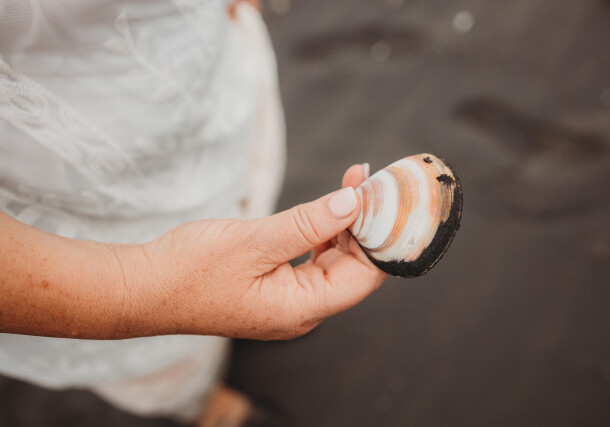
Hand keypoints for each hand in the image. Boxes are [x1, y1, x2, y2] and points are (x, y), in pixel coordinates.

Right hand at [131, 164, 386, 339]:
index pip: (365, 274)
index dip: (382, 235)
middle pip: (354, 265)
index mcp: (303, 307)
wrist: (143, 288)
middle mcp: (303, 308)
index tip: (386, 195)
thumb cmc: (190, 271)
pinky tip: (328, 205)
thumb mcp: (254, 241)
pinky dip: (322, 229)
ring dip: (345, 221)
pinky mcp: (275, 285)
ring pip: (333, 258)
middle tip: (371, 179)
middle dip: (366, 222)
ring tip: (354, 180)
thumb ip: (308, 222)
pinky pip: (311, 257)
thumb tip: (354, 202)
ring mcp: (289, 298)